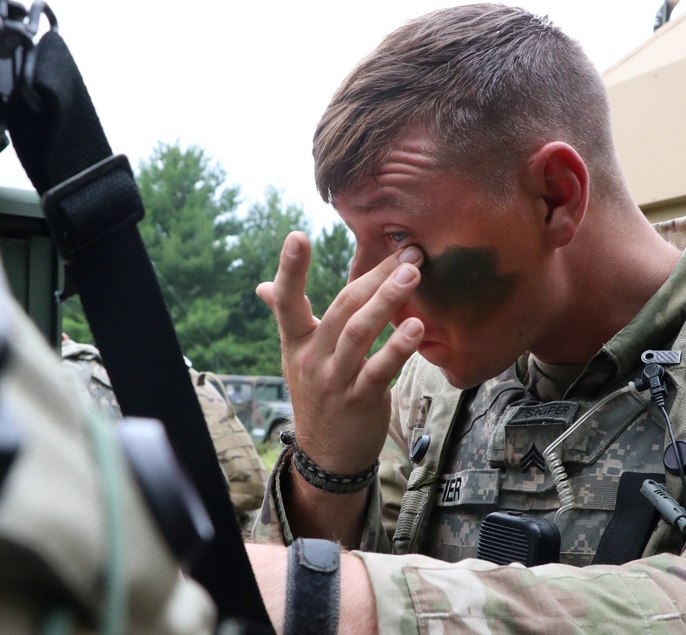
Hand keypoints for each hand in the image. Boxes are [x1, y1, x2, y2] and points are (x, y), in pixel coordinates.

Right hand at [257, 231, 423, 472]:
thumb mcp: (298, 357)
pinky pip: (379, 369)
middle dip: (375, 276)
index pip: (287, 301)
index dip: (290, 270)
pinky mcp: (360, 400)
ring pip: (359, 333)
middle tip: (407, 251)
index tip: (297, 236)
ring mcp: (335, 380)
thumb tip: (263, 286)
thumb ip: (288, 318)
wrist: (327, 454)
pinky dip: (398, 347)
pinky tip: (417, 327)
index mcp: (296, 342)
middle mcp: (312, 358)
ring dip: (388, 300)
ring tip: (413, 274)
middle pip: (343, 308)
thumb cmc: (319, 393)